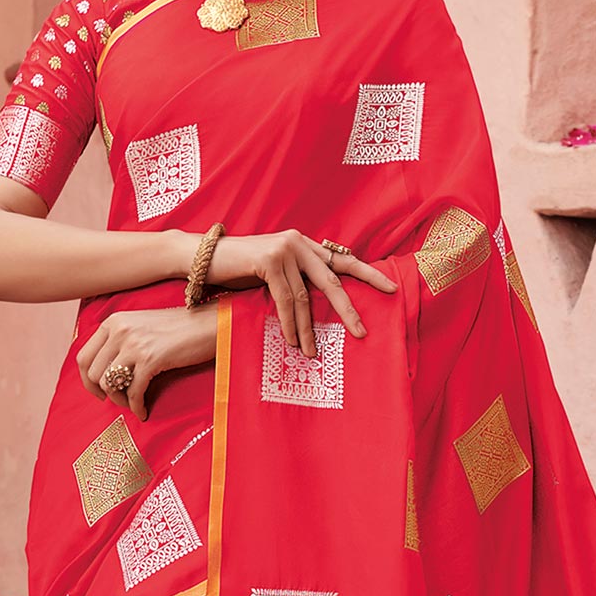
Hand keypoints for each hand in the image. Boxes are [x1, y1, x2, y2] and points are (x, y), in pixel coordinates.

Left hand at [76, 303, 220, 421]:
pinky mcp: (151, 359)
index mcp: (113, 322)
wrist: (209, 324)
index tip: (98, 391)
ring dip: (119, 400)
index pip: (83, 357)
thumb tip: (102, 372)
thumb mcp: (140, 326)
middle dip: (103, 393)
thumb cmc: (177, 329)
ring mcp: (134, 344)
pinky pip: (134, 392)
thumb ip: (119, 341)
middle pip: (93, 373)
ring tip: (132, 404)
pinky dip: (136, 406)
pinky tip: (143, 411)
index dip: (87, 380)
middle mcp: (119, 330)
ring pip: (110, 384)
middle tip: (117, 401)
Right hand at [203, 228, 397, 359]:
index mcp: (306, 245)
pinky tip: (293, 340)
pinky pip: (286, 298)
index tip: (391, 288)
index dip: (368, 274)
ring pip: (305, 297)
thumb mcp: (275, 273)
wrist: (205, 258)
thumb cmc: (239, 270)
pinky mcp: (270, 260)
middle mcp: (300, 243)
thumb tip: (319, 305)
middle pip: (333, 280)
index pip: (342, 260)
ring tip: (312, 352)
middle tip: (362, 333)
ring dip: (309, 329)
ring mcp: (286, 249)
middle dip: (348, 310)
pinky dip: (290, 323)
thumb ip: (297, 280)